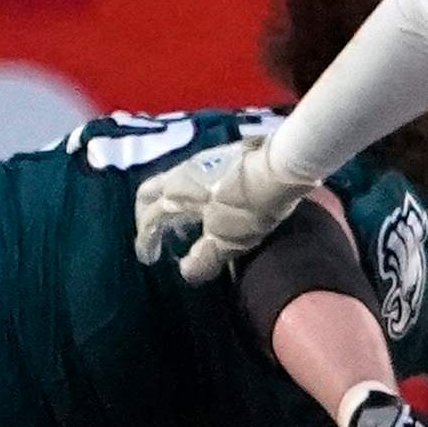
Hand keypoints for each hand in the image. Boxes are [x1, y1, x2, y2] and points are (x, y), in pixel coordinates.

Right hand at [137, 139, 308, 285]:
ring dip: (168, 201)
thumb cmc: (249, 203)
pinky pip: (193, 175)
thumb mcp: (229, 239)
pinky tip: (205, 201)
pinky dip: (188, 192)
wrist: (281, 163)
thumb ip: (206, 256)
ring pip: (171, 180)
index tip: (148, 258)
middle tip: (152, 233)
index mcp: (176, 193)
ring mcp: (202, 160)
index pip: (151, 218)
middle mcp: (181, 172)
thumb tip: (187, 272)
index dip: (146, 240)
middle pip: (150, 191)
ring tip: (179, 220)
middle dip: (145, 214)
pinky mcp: (223, 154)